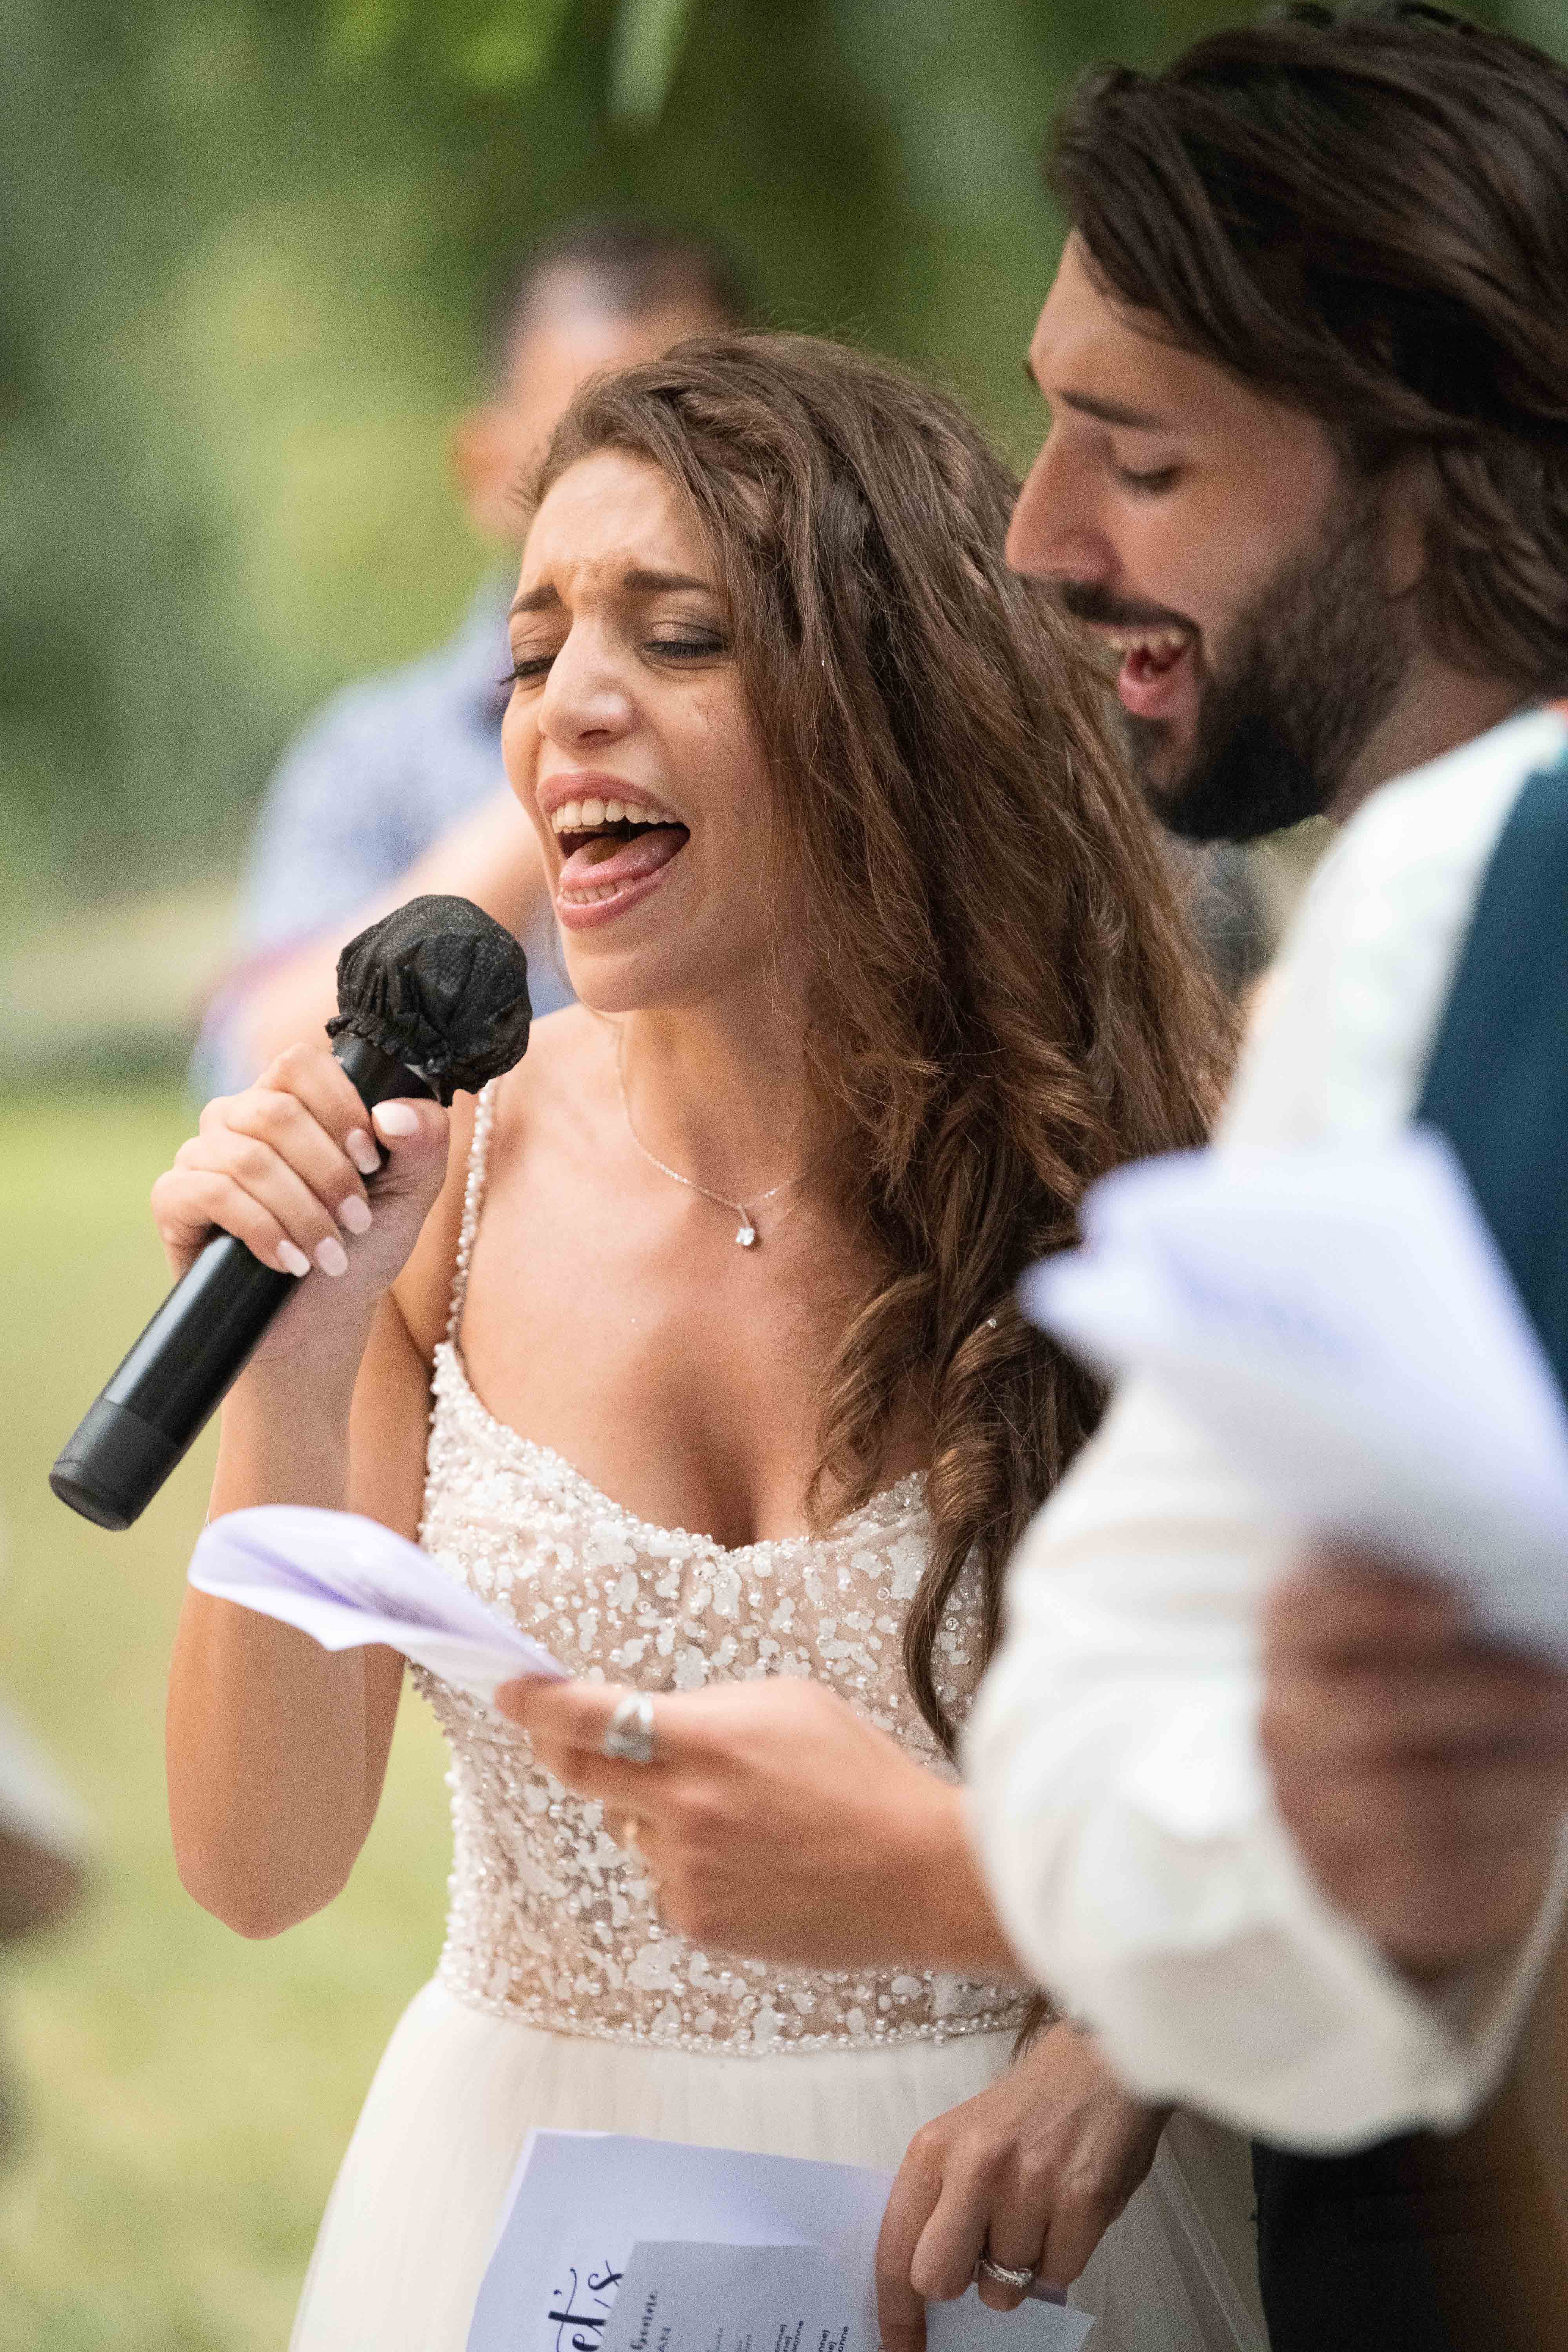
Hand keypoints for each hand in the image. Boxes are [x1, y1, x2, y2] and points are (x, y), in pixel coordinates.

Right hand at [151, 1043, 448, 1369]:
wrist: (323, 1316)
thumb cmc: (363, 1243)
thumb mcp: (412, 1190)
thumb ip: (423, 1139)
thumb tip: (393, 1113)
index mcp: (290, 1100)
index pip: (300, 1063)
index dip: (339, 1106)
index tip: (370, 1160)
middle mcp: (238, 1117)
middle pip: (276, 1112)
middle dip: (328, 1174)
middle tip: (357, 1222)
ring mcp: (201, 1154)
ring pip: (247, 1158)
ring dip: (302, 1212)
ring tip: (331, 1255)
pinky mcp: (174, 1198)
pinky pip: (210, 1192)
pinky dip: (261, 1229)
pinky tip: (289, 1261)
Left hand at [494, 1674, 1024, 1978]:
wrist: (914, 1874)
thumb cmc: (860, 1774)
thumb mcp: (787, 1703)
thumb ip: (708, 1709)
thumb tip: (649, 1719)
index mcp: (703, 1741)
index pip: (587, 1717)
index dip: (535, 1702)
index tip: (507, 1690)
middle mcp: (680, 1808)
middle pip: (579, 1774)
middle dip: (558, 1747)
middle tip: (555, 1731)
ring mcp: (683, 1871)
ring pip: (629, 1829)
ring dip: (653, 1812)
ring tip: (733, 1814)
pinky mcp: (696, 1921)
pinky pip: (662, 1879)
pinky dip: (686, 1862)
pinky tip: (748, 1860)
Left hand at [875, 2021, 1166, 2350]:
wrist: (1101, 2061)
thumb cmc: (1028, 2108)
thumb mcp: (963, 2139)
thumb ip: (941, 2202)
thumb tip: (925, 2282)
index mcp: (934, 2149)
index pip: (897, 2252)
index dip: (896, 2312)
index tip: (898, 2346)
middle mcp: (976, 2165)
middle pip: (940, 2280)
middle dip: (962, 2280)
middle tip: (983, 2253)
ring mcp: (1031, 2185)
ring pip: (1004, 2288)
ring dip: (1019, 2266)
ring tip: (1035, 2210)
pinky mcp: (1083, 2202)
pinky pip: (1057, 2275)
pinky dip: (1060, 2257)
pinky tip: (1066, 2210)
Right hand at [1262, 1549, 1567, 1977]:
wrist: (1392, 1813)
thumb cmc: (1426, 1687)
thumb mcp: (1419, 1636)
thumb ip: (1444, 1612)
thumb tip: (1516, 1611)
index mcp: (1292, 1642)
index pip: (1304, 1611)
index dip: (1377, 1606)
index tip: (1460, 1605)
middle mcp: (1283, 1724)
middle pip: (1371, 1710)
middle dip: (1478, 1697)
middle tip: (1556, 1688)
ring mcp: (1307, 1812)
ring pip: (1414, 1804)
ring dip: (1508, 1778)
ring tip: (1561, 1754)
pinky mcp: (1356, 1886)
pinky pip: (1434, 1874)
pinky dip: (1501, 1842)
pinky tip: (1536, 1811)